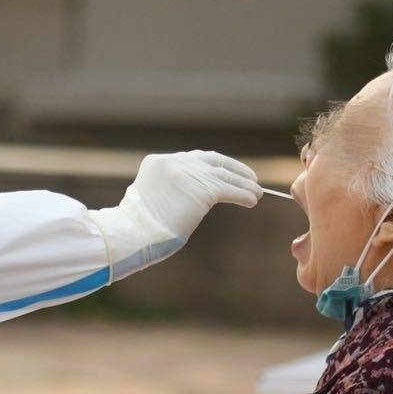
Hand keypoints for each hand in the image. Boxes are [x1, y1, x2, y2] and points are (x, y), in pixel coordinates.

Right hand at [122, 150, 260, 236]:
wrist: (135, 233)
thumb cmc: (140, 227)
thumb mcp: (152, 198)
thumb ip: (169, 190)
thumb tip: (189, 197)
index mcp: (159, 162)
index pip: (193, 159)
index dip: (213, 166)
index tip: (225, 172)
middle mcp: (174, 162)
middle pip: (212, 161)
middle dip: (233, 169)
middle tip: (248, 177)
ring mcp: (190, 173)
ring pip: (224, 175)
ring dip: (244, 183)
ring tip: (257, 192)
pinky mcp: (204, 189)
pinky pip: (229, 189)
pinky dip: (243, 194)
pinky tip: (252, 200)